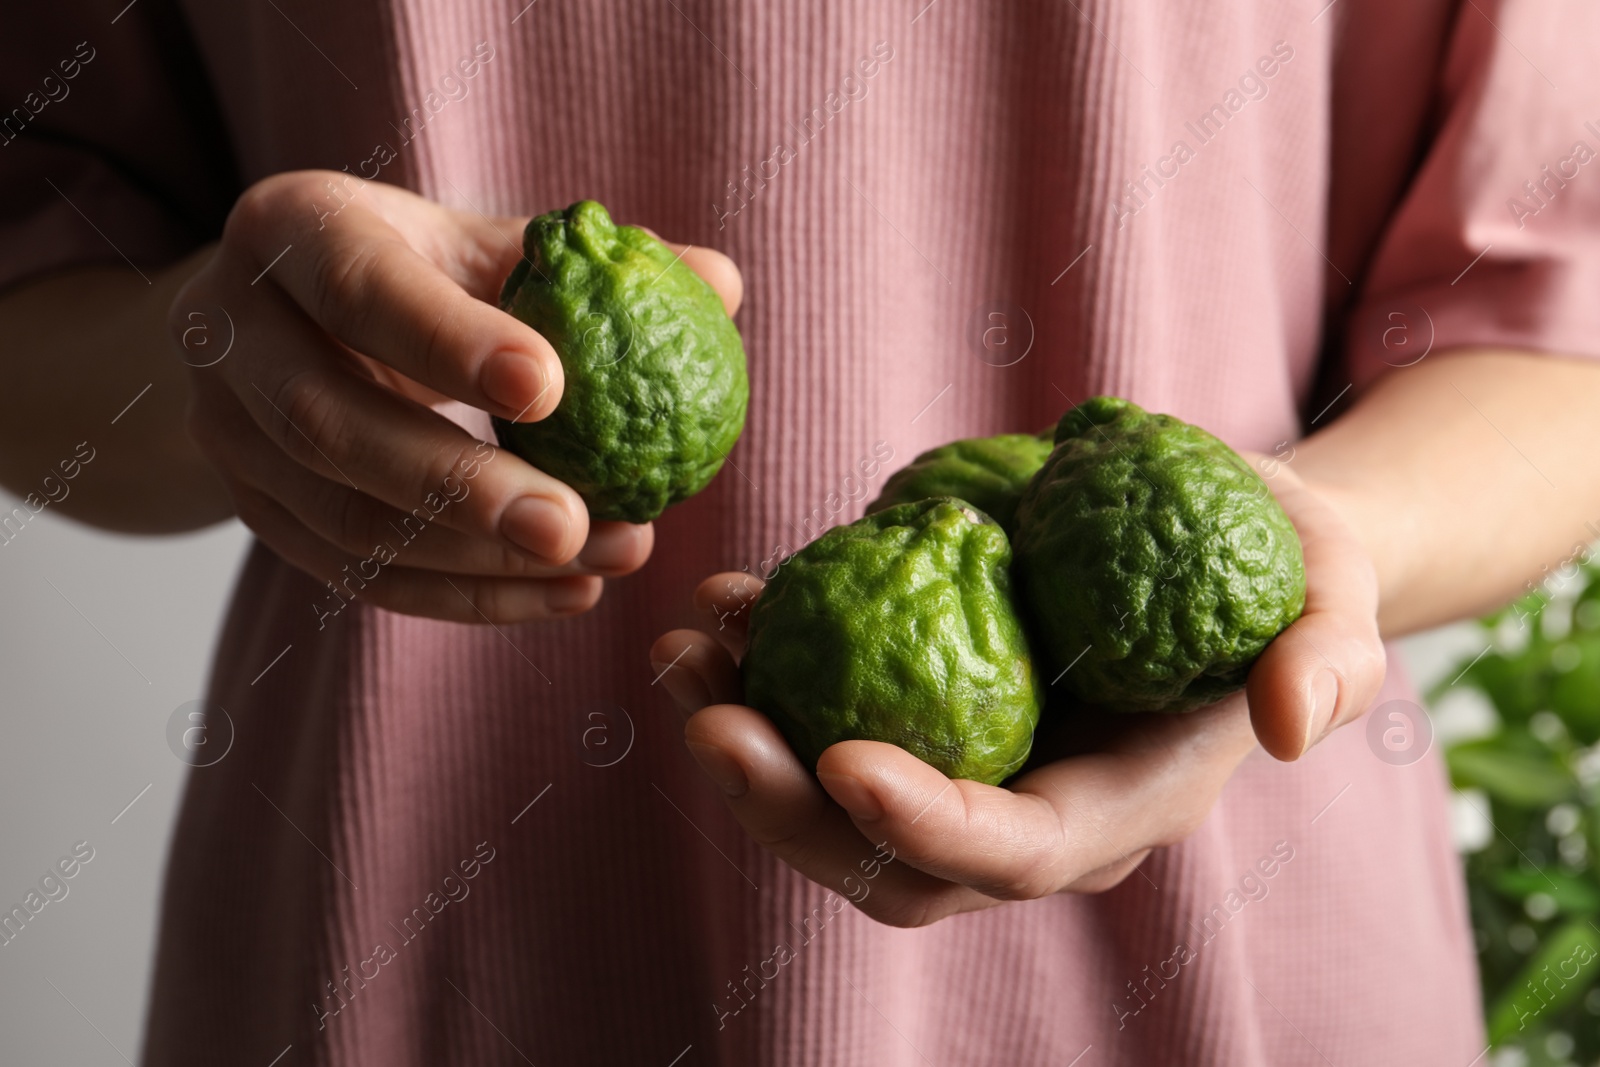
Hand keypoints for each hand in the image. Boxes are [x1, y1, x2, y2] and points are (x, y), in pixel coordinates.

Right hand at [172, 171, 741, 621]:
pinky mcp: (258, 515)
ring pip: (344, 521)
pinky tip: (568, 595)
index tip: (552, 388)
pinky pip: (361, 578)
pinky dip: (469, 598)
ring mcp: (231, 437)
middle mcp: (230, 334)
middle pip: (332, 427)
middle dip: (462, 487)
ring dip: (480, 559)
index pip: (359, 288)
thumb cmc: (410, 271)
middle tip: (579, 523)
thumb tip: (723, 282)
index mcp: (291, 232)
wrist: (279, 324)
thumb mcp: (480, 245)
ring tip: (603, 559)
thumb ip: (588, 267)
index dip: (448, 342)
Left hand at [648, 461, 1384, 925]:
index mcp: (1120, 804)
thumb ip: (1328, 655)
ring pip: (830, 800)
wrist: (1220, 539)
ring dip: (743, 736)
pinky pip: (821, 711)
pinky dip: (760, 668)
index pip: (1015, 851)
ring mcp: (963, 763)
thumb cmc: (1275, 560)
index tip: (842, 759)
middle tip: (707, 715)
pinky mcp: (920, 704)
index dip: (928, 827)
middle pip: (889, 861)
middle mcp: (1026, 808)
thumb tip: (1291, 727)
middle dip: (787, 806)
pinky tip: (720, 603)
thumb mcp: (1330, 588)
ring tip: (680, 650)